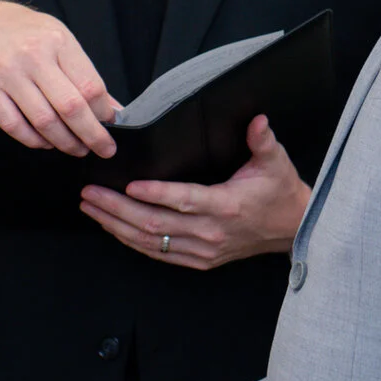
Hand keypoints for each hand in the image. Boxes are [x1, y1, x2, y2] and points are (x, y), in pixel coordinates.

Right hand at [0, 0, 117, 155]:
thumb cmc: (19, 32)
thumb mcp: (57, 38)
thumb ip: (82, 72)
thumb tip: (110, 108)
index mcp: (57, 41)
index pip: (91, 86)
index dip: (104, 113)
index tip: (109, 124)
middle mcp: (33, 55)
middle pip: (71, 107)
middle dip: (92, 136)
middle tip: (103, 149)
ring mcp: (7, 72)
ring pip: (44, 121)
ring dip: (64, 142)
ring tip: (75, 148)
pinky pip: (14, 125)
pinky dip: (34, 140)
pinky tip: (45, 142)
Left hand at [80, 115, 308, 268]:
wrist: (290, 228)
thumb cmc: (279, 192)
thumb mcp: (275, 162)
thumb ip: (262, 140)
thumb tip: (257, 120)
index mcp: (226, 206)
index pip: (184, 200)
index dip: (156, 194)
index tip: (129, 185)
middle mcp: (210, 232)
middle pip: (155, 223)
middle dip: (117, 209)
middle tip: (90, 194)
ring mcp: (202, 250)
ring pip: (150, 242)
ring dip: (116, 225)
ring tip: (91, 208)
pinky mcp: (198, 260)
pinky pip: (158, 254)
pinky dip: (132, 241)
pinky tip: (112, 228)